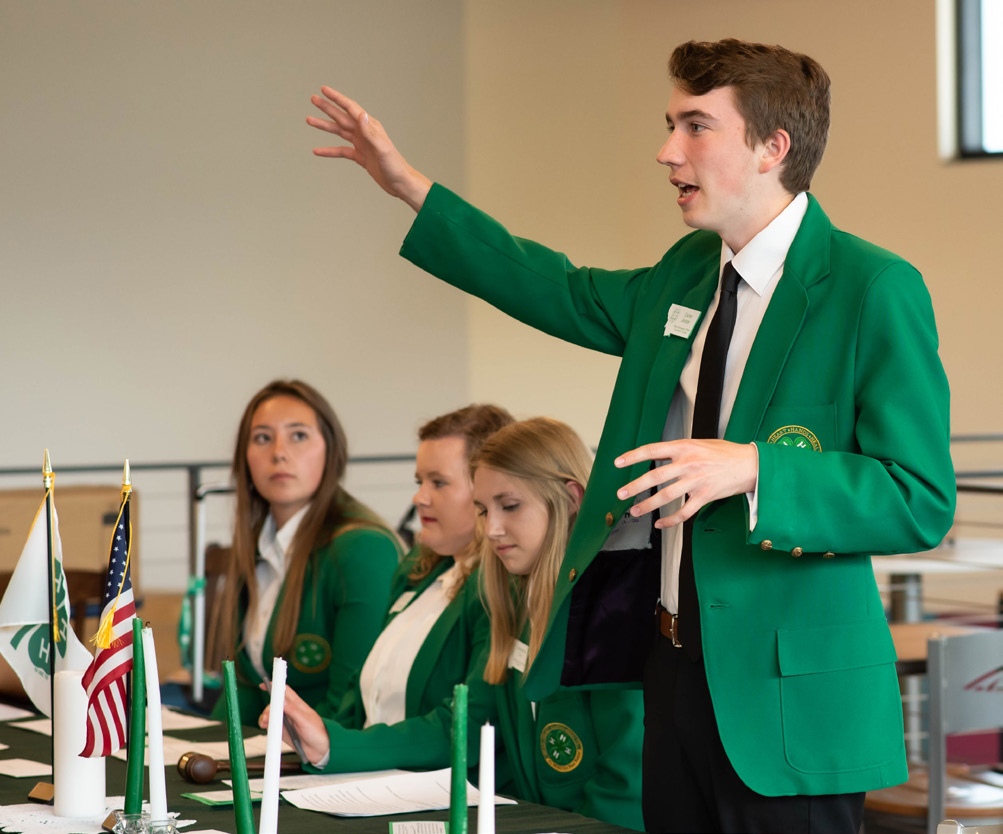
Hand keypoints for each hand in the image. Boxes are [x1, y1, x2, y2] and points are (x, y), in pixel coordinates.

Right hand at [258, 684, 329, 765]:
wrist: (319, 749)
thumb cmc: (317, 732)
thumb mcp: (305, 720)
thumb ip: (293, 710)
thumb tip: (282, 701)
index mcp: (297, 704)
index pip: (284, 691)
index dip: (275, 686)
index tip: (263, 685)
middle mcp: (290, 711)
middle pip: (274, 703)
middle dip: (268, 708)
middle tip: (267, 717)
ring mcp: (285, 720)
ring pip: (271, 714)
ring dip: (265, 717)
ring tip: (265, 723)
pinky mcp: (282, 730)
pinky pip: (270, 725)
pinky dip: (265, 725)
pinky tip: (265, 727)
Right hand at [307, 86, 432, 211]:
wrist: (400, 183)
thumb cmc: (395, 166)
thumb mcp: (382, 148)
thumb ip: (370, 131)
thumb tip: (360, 114)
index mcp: (370, 127)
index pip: (350, 108)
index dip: (337, 98)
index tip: (324, 90)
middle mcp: (365, 133)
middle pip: (342, 117)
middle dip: (327, 108)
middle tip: (313, 99)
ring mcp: (362, 144)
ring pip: (339, 132)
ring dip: (324, 126)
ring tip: (309, 120)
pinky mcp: (360, 156)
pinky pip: (341, 151)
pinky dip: (329, 151)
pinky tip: (317, 151)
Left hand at [614, 439, 756, 527]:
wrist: (751, 465)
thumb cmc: (725, 453)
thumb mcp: (700, 443)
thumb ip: (680, 450)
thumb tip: (660, 455)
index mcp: (685, 447)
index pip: (653, 450)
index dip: (633, 456)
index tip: (618, 463)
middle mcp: (688, 463)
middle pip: (655, 476)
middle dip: (635, 485)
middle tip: (621, 493)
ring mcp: (696, 481)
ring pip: (666, 496)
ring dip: (648, 505)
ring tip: (635, 511)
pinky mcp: (705, 496)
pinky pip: (684, 512)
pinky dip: (671, 520)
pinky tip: (660, 525)